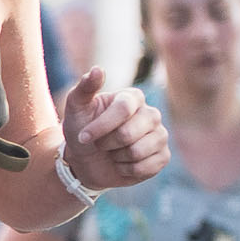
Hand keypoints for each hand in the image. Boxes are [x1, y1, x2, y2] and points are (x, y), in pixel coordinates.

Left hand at [60, 67, 168, 190]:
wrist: (86, 160)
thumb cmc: (82, 129)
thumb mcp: (76, 109)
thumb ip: (85, 88)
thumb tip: (98, 69)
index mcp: (133, 97)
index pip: (123, 109)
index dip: (101, 126)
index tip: (84, 136)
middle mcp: (151, 114)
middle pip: (129, 133)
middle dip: (107, 143)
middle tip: (101, 144)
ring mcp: (160, 135)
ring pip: (137, 151)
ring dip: (117, 157)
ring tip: (113, 152)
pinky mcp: (163, 156)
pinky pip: (146, 167)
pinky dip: (128, 170)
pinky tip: (123, 164)